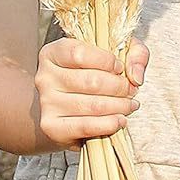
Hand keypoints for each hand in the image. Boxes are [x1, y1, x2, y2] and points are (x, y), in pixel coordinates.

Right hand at [34, 36, 149, 147]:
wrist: (66, 110)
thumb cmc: (91, 75)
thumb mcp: (114, 54)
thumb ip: (134, 53)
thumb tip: (135, 76)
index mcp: (53, 52)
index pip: (79, 53)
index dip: (106, 61)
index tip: (120, 68)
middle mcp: (44, 76)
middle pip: (90, 81)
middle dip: (119, 87)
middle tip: (131, 91)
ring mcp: (46, 103)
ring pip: (91, 105)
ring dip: (118, 106)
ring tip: (130, 105)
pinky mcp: (52, 127)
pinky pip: (85, 126)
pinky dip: (108, 124)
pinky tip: (120, 120)